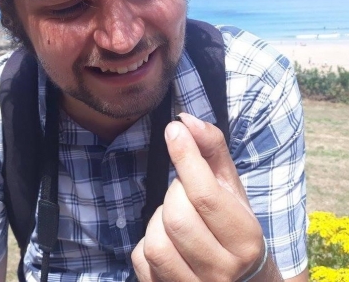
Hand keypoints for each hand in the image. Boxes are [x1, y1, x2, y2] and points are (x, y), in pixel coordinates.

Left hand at [131, 113, 265, 281]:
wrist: (244, 281)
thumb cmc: (234, 226)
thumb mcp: (231, 188)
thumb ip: (212, 150)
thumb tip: (185, 120)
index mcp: (245, 240)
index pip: (205, 195)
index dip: (185, 157)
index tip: (173, 130)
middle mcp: (223, 270)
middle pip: (176, 217)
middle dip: (174, 195)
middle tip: (185, 194)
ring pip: (156, 243)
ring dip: (159, 220)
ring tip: (176, 218)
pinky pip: (142, 260)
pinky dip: (148, 242)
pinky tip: (167, 239)